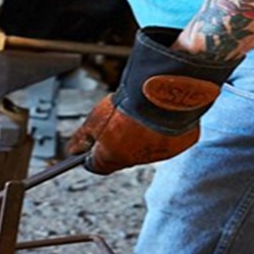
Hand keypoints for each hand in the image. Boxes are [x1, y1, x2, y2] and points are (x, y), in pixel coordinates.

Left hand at [68, 28, 239, 174]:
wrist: (168, 87)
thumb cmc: (133, 100)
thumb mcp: (97, 116)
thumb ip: (83, 136)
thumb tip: (71, 150)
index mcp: (113, 156)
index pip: (97, 166)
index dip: (93, 155)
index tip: (91, 145)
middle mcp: (137, 159)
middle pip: (122, 156)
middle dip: (119, 142)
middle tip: (121, 121)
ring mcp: (161, 152)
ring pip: (147, 147)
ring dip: (144, 135)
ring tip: (144, 113)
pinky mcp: (182, 143)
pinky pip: (170, 139)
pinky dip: (165, 129)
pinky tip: (162, 114)